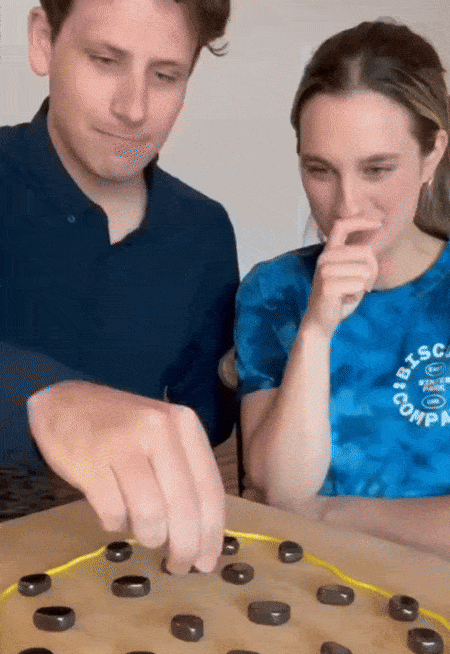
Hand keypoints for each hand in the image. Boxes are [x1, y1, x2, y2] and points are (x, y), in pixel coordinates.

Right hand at [26, 381, 224, 574]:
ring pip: (150, 515)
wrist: (66, 402)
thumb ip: (185, 476)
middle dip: (185, 546)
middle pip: (183, 506)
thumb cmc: (122, 427)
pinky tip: (115, 514)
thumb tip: (202, 541)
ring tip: (143, 532)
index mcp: (185, 424)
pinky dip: (116, 524)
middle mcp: (159, 430)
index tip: (207, 562)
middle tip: (179, 566)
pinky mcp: (91, 461)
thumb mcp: (164, 436)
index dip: (211, 533)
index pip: (209, 488)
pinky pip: (113, 513)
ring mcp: (124, 443)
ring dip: (149, 536)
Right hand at [303, 217, 379, 336]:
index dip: (361, 221)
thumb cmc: (340, 296)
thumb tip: (372, 249)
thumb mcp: (351, 273)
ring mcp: (324, 271)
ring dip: (364, 285)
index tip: (379, 222)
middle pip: (365, 251)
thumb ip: (359, 259)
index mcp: (329, 252)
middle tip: (363, 284)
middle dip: (372, 269)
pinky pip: (359, 284)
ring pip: (364, 270)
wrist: (321, 321)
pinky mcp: (327, 285)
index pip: (341, 226)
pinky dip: (357, 295)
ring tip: (350, 292)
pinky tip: (345, 299)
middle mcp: (324, 258)